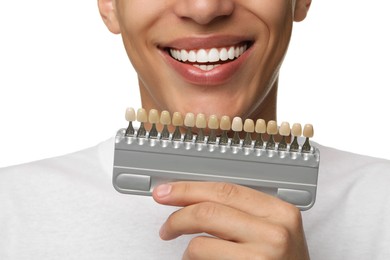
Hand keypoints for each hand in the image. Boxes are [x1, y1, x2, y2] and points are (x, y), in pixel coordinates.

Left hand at [153, 182, 308, 259]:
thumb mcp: (272, 229)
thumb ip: (243, 211)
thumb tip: (196, 198)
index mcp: (279, 211)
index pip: (225, 190)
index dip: (190, 189)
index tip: (169, 191)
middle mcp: (274, 232)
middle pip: (208, 212)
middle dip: (178, 217)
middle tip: (166, 225)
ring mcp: (261, 257)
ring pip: (200, 242)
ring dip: (186, 249)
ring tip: (188, 253)